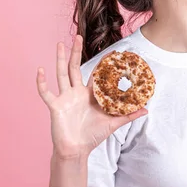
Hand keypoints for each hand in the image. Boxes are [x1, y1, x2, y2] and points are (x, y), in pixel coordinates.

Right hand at [36, 36, 147, 159]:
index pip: (95, 74)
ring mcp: (65, 97)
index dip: (102, 64)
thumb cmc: (93, 136)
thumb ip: (128, 115)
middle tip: (78, 36)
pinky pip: (46, 92)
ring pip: (61, 74)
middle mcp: (76, 92)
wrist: (77, 150)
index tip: (110, 51)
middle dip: (76, 52)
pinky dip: (42, 82)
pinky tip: (40, 71)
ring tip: (59, 44)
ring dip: (59, 59)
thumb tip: (146, 110)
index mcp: (89, 94)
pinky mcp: (55, 106)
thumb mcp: (113, 123)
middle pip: (75, 67)